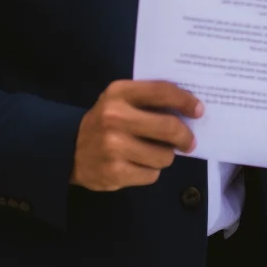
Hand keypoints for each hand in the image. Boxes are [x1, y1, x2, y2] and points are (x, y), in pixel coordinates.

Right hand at [71, 80, 201, 191]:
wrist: (68, 150)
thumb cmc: (104, 121)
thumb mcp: (119, 100)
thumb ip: (147, 99)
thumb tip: (188, 108)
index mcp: (119, 92)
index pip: (162, 92)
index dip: (185, 101)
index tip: (198, 110)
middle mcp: (115, 117)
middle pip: (168, 127)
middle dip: (185, 136)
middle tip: (189, 142)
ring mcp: (114, 147)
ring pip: (163, 156)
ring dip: (165, 157)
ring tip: (154, 153)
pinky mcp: (114, 172)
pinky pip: (151, 175)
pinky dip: (151, 172)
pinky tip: (138, 165)